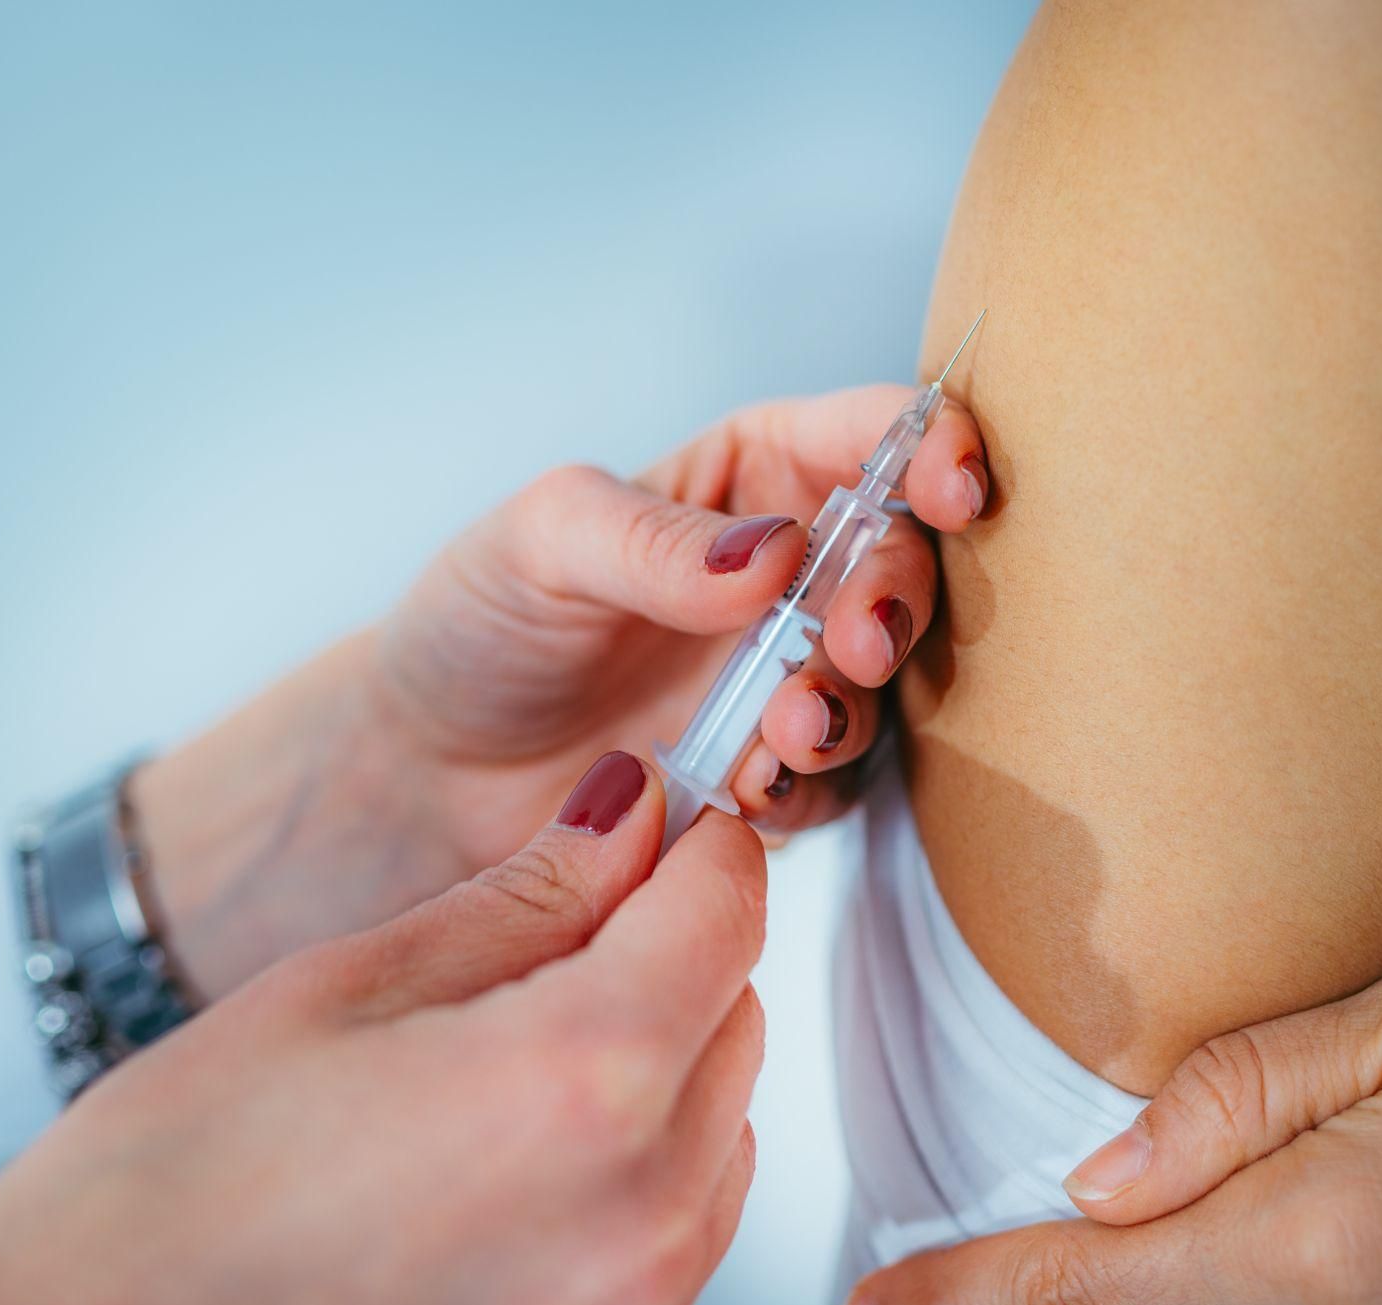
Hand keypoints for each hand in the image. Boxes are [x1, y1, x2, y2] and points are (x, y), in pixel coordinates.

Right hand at [0, 753, 766, 1304]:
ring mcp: (638, 1303)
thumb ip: (531, 895)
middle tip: (547, 946)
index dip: (696, 848)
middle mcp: (643, 1206)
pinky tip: (510, 1165)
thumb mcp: (351, 983)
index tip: (654, 826)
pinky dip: (636, 1169)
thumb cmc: (179, 1184)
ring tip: (504, 1071)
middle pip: (737, 1013)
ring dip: (657, 1067)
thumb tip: (631, 813)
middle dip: (667, 956)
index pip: (728, 910)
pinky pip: (684, 1221)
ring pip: (723, 1119)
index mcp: (582, 1078)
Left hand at [133, 387, 984, 998]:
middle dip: (895, 599)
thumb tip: (774, 550)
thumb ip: (652, 540)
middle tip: (851, 641)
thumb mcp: (542, 541)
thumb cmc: (482, 622)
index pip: (869, 437)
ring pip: (884, 682)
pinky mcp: (779, 773)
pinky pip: (837, 782)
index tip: (951, 488)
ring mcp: (791, 675)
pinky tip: (751, 789)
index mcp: (753, 477)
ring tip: (787, 729)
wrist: (430, 768)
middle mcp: (793, 572)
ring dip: (852, 704)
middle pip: (902, 563)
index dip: (932, 449)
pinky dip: (811, 786)